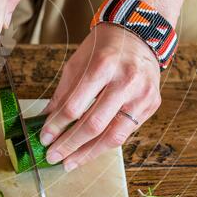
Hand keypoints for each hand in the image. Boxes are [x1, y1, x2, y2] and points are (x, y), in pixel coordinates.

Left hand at [40, 24, 161, 170]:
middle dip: (70, 144)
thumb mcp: (78, 62)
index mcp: (103, 66)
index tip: (44, 138)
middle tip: (53, 156)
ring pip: (112, 135)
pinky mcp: (152, 105)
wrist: (139, 33)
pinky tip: (89, 151)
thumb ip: (64, 93)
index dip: (57, 126)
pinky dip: (104, 145)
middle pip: (94, 124)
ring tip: (69, 163)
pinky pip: (125, 133)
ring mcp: (142, 95)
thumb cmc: (104, 47)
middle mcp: (125, 82)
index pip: (75, 106)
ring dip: (88, 153)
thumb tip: (47, 120)